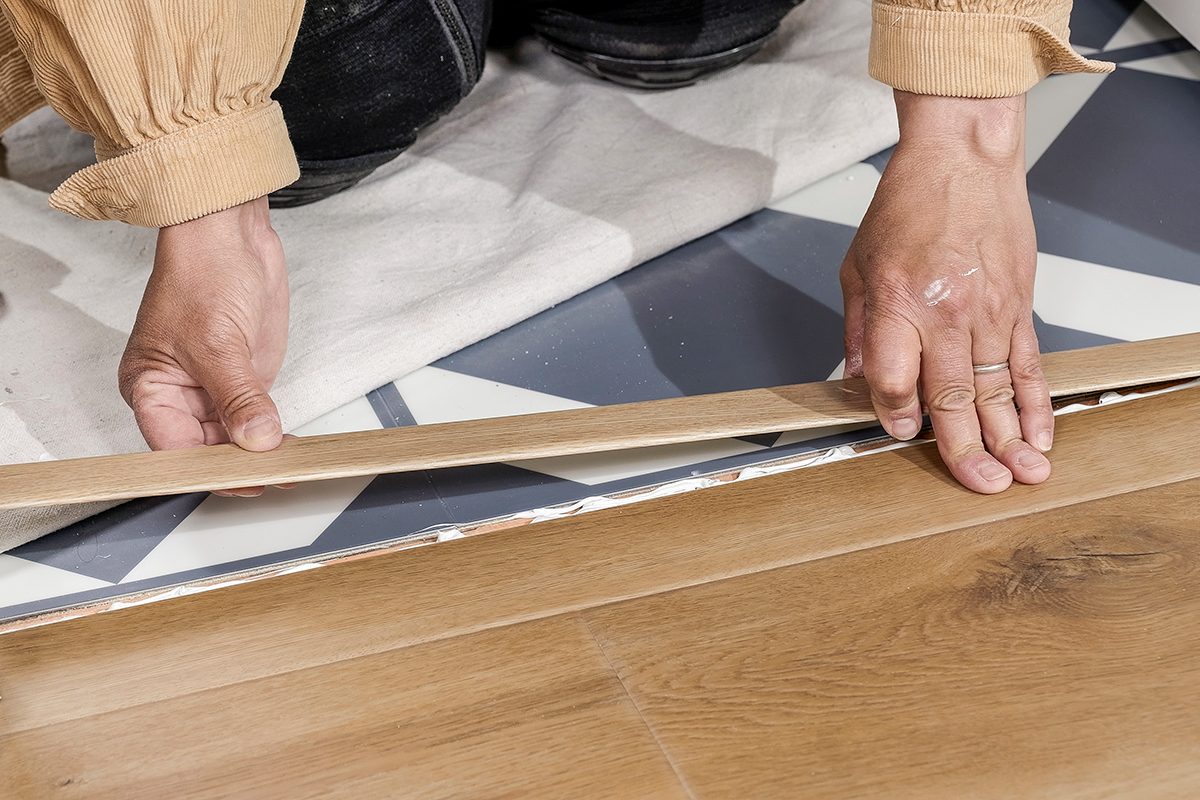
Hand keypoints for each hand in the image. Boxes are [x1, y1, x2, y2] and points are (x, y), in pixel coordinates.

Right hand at [118, 197, 288, 497]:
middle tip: (280, 478)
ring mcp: (212, 388)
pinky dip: (273, 434)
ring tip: (292, 469)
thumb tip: (256, 439)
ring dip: (261, 453)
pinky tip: (293, 448)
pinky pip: (255, 418)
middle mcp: (177, 395)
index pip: (176, 449)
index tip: (246, 482)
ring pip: (234, 439)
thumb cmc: (202, 272)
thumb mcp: (219, 341)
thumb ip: (239, 396)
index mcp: (150, 388)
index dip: (210, 471)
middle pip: (206, 450)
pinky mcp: (243, 378)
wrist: (231, 233)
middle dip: (241, 465)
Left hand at [840, 91, 1052, 493]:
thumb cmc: (907, 207)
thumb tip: (859, 383)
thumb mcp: (857, 267)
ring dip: (1010, 436)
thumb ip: (859, 331)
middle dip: (965, 447)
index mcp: (898, 303)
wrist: (962, 159)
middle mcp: (946, 312)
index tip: (900, 432)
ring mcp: (988, 310)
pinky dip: (1035, 400)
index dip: (896, 414)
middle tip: (980, 485)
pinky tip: (1039, 431)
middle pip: (954, 395)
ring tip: (1021, 473)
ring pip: (998, 388)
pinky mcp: (1017, 305)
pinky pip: (1027, 363)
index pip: (897, 380)